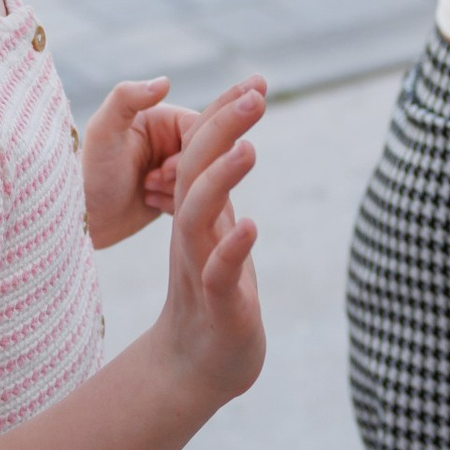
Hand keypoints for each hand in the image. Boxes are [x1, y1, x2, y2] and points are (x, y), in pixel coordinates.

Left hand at [80, 75, 197, 245]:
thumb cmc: (89, 172)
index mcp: (160, 117)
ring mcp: (172, 166)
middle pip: (204, 153)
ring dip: (178, 189)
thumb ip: (127, 99)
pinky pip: (196, 197)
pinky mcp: (173, 191)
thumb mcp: (103, 132)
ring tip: (147, 192)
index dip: (190, 151)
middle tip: (150, 183)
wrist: (83, 217)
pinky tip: (150, 203)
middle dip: (182, 173)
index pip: (200, 128)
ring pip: (202, 177)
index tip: (165, 170)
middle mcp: (169, 138)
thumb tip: (164, 81)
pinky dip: (177, 203)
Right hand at [153, 81, 265, 407]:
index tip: (256, 79)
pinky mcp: (217, 306)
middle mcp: (193, 234)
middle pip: (196, 169)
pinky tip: (250, 226)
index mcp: (198, 215)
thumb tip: (232, 148)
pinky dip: (231, 248)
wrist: (194, 370)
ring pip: (199, 215)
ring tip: (250, 148)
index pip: (204, 154)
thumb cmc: (216, 300)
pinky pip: (217, 273)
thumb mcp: (218, 238)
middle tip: (254, 91)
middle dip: (223, 128)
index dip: (225, 116)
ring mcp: (201, 268)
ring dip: (222, 180)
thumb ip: (218, 197)